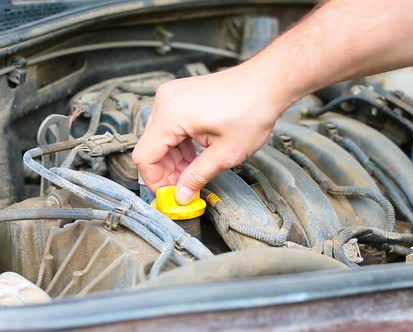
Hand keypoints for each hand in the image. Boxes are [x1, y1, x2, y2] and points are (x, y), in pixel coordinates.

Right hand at [132, 64, 290, 204]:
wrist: (267, 84)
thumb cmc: (252, 110)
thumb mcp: (226, 154)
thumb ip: (198, 176)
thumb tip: (181, 196)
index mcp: (170, 114)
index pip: (145, 156)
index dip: (155, 181)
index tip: (170, 196)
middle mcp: (165, 102)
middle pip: (151, 147)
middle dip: (167, 172)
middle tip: (185, 189)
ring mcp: (172, 97)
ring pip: (161, 139)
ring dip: (175, 160)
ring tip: (194, 175)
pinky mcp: (181, 96)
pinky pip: (171, 127)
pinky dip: (180, 145)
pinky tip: (196, 158)